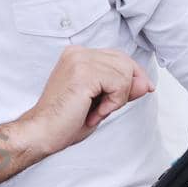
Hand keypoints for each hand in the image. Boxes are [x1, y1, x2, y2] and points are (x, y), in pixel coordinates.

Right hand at [17, 46, 154, 155]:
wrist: (41, 133)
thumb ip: (122, 90)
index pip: (119, 56)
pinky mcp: (83, 73)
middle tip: (105, 109)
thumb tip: (146, 84)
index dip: (133, 75)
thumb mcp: (101, 102)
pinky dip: (114, 102)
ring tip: (98, 111)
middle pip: (125, 62)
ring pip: (124, 72)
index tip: (140, 91)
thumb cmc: (64, 121)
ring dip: (118, 97)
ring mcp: (79, 61)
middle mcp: (78, 53)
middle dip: (126, 88)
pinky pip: (119, 83)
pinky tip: (96, 112)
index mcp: (77, 55)